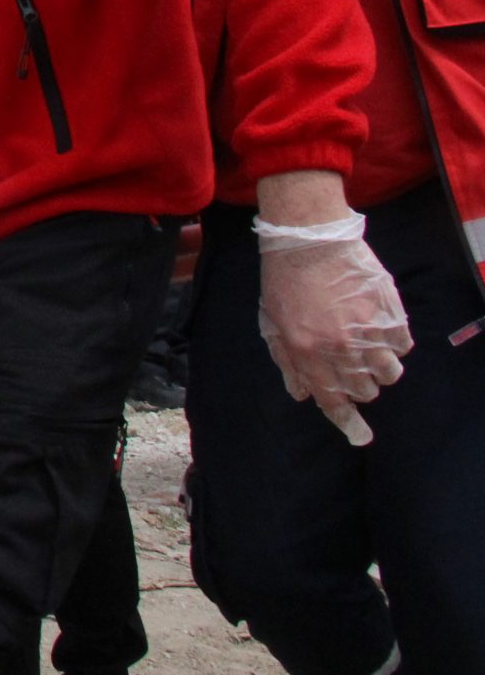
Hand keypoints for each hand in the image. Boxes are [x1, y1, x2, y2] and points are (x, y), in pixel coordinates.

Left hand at [256, 212, 412, 444]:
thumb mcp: (271, 322)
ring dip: (380, 366)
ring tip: (368, 346)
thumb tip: (302, 394)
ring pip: (389, 373)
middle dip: (358, 384)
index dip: (347, 422)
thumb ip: (287, 362)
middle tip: (350, 363)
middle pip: (364, 391)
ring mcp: (368, 331)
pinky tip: (378, 326)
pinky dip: (394, 342)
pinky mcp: (390, 313)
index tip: (360, 436)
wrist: (308, 237)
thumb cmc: (283, 278)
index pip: (332, 400)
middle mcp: (339, 347)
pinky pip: (403, 346)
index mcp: (306, 351)